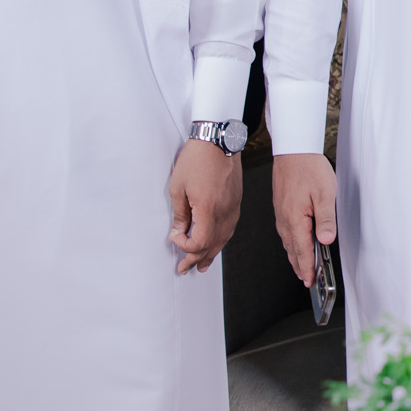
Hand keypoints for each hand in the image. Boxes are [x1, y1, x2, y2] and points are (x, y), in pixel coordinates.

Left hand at [166, 139, 242, 275]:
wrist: (219, 141)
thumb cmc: (197, 159)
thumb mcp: (178, 187)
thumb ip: (179, 214)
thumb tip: (178, 231)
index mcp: (208, 209)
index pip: (198, 243)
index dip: (184, 247)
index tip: (174, 239)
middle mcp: (224, 212)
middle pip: (211, 245)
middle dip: (196, 259)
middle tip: (184, 269)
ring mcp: (233, 208)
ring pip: (223, 239)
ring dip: (211, 254)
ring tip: (202, 265)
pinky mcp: (236, 203)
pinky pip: (229, 229)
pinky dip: (220, 240)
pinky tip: (215, 244)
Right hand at [272, 152, 338, 286]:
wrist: (293, 151)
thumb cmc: (309, 169)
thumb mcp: (325, 194)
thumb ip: (325, 220)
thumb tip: (326, 241)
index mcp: (295, 219)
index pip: (301, 251)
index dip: (307, 268)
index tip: (310, 281)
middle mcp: (284, 219)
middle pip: (292, 250)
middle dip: (300, 267)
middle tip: (307, 281)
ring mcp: (281, 214)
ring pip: (288, 242)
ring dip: (295, 256)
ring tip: (302, 267)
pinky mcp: (281, 208)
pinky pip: (285, 232)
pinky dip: (291, 243)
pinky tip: (296, 244)